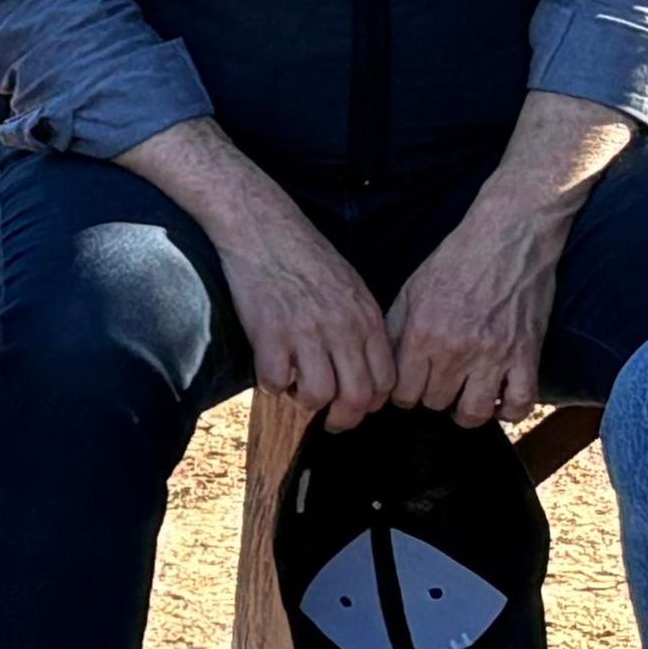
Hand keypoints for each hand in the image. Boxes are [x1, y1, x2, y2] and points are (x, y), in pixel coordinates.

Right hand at [210, 194, 396, 429]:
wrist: (263, 227)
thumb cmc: (305, 255)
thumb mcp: (351, 286)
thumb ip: (361, 325)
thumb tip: (363, 366)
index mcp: (366, 318)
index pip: (384, 381)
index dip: (371, 402)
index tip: (356, 404)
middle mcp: (341, 329)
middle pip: (356, 398)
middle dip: (344, 419)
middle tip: (331, 421)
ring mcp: (305, 332)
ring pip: (317, 396)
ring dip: (305, 402)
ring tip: (295, 389)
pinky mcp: (269, 333)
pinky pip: (274, 381)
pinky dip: (271, 384)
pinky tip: (270, 369)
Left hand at [385, 188, 570, 427]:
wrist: (508, 236)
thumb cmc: (456, 260)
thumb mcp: (412, 290)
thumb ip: (395, 330)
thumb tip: (380, 365)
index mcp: (422, 332)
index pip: (402, 392)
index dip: (403, 394)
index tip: (410, 388)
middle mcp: (455, 349)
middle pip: (434, 404)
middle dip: (432, 398)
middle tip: (438, 386)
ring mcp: (494, 355)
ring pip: (473, 413)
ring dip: (466, 412)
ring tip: (464, 399)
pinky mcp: (527, 354)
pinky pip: (519, 404)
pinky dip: (509, 411)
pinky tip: (499, 400)